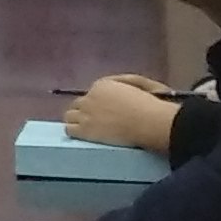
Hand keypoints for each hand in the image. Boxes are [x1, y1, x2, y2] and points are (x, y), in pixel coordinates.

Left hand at [63, 75, 178, 153]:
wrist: (150, 121)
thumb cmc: (151, 104)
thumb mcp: (141, 84)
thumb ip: (125, 83)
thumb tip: (117, 90)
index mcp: (102, 85)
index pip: (91, 93)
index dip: (97, 104)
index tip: (105, 112)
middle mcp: (89, 96)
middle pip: (78, 104)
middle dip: (86, 112)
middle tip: (96, 122)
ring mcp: (85, 113)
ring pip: (70, 116)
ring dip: (77, 121)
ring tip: (87, 130)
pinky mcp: (84, 129)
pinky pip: (69, 129)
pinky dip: (74, 132)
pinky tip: (83, 137)